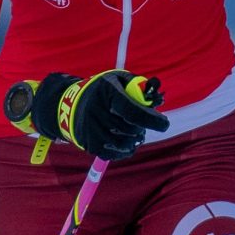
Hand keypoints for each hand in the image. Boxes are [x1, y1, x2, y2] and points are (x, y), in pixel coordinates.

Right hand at [24, 71, 165, 160]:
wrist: (70, 104)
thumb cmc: (104, 91)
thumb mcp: (120, 80)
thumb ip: (140, 87)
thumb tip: (159, 100)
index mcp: (107, 92)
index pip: (133, 111)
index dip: (152, 119)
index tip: (164, 125)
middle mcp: (97, 111)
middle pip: (131, 129)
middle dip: (142, 128)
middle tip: (142, 124)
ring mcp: (92, 130)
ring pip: (125, 143)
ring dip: (135, 139)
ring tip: (134, 132)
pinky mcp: (90, 144)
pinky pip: (116, 154)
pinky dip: (125, 149)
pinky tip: (125, 140)